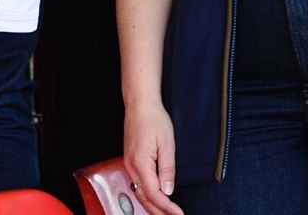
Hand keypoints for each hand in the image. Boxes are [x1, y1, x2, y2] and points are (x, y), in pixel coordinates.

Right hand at [124, 100, 184, 214]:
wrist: (140, 104)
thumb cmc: (154, 119)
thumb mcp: (167, 143)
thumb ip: (167, 169)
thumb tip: (168, 191)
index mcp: (140, 163)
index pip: (154, 193)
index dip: (166, 207)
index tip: (178, 213)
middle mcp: (131, 166)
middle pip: (143, 198)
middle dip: (158, 212)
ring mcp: (129, 164)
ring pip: (139, 192)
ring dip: (151, 206)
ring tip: (165, 213)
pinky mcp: (130, 161)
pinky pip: (137, 184)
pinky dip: (146, 196)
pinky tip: (154, 199)